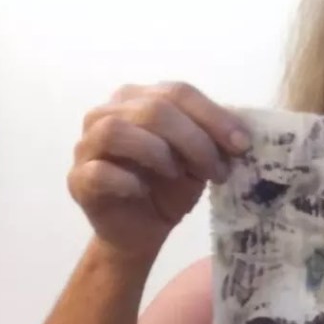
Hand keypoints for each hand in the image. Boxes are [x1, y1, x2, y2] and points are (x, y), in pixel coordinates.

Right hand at [67, 82, 250, 261]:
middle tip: (217, 171)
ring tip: (177, 175)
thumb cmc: (169, 188)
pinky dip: (127, 181)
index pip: (178, 92)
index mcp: (140, 99)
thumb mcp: (199, 159)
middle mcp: (108, 113)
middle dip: (194, 141)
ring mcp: (88, 145)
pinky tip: (144, 192)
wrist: (142, 231)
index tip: (242, 145)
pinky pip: (99, 171)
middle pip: (153, 109)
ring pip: (117, 131)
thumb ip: (214, 137)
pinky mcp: (79, 179)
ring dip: (158, 153)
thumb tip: (244, 127)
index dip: (213, 116)